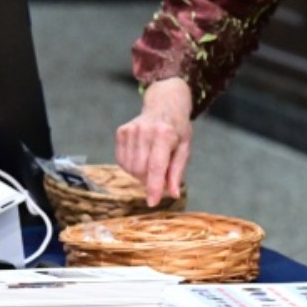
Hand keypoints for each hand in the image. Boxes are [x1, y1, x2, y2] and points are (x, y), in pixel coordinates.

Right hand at [115, 78, 193, 204]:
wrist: (164, 104)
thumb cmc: (177, 129)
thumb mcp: (185, 148)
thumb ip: (177, 172)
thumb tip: (173, 194)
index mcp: (164, 134)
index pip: (156, 166)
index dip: (154, 187)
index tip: (152, 202)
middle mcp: (144, 131)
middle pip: (141, 170)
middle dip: (149, 179)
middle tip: (159, 172)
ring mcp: (130, 130)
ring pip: (130, 168)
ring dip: (140, 173)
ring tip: (150, 160)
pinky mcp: (121, 132)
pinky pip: (121, 161)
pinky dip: (131, 166)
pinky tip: (141, 156)